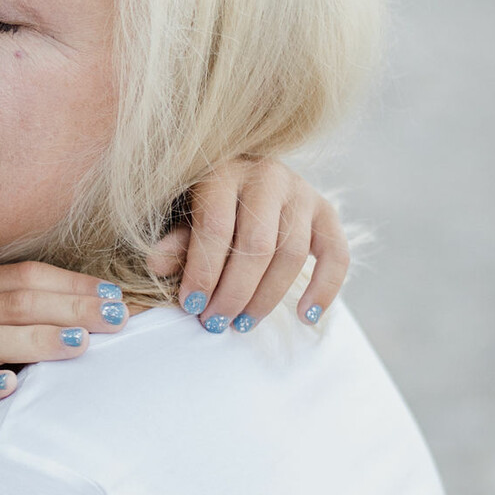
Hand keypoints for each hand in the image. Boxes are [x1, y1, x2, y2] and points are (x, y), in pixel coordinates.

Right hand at [0, 263, 115, 450]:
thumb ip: (2, 320)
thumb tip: (74, 325)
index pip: (26, 276)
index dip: (74, 283)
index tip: (118, 297)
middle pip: (18, 299)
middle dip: (73, 305)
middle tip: (118, 318)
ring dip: (40, 339)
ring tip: (82, 345)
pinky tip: (12, 388)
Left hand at [148, 161, 349, 330]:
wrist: (246, 176)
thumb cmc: (207, 201)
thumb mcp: (183, 214)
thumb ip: (176, 240)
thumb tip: (157, 266)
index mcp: (224, 171)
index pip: (216, 227)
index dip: (204, 272)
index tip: (192, 306)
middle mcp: (267, 176)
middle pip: (257, 245)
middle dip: (234, 292)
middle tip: (215, 322)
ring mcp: (302, 192)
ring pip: (292, 254)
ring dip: (267, 297)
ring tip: (243, 324)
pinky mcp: (326, 211)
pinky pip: (336, 254)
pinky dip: (325, 289)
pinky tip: (306, 316)